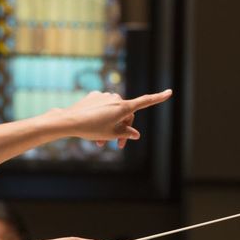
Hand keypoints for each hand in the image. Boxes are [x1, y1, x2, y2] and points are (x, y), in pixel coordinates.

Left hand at [47, 89, 171, 149]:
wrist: (70, 120)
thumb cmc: (91, 129)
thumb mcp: (111, 134)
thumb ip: (125, 133)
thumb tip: (136, 134)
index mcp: (123, 107)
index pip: (145, 102)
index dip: (158, 98)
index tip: (170, 92)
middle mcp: (116, 98)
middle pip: (126, 115)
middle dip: (123, 130)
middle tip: (117, 146)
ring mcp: (105, 96)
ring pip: (113, 113)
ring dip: (111, 127)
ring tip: (101, 143)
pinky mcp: (94, 97)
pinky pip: (102, 108)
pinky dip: (101, 118)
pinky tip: (92, 127)